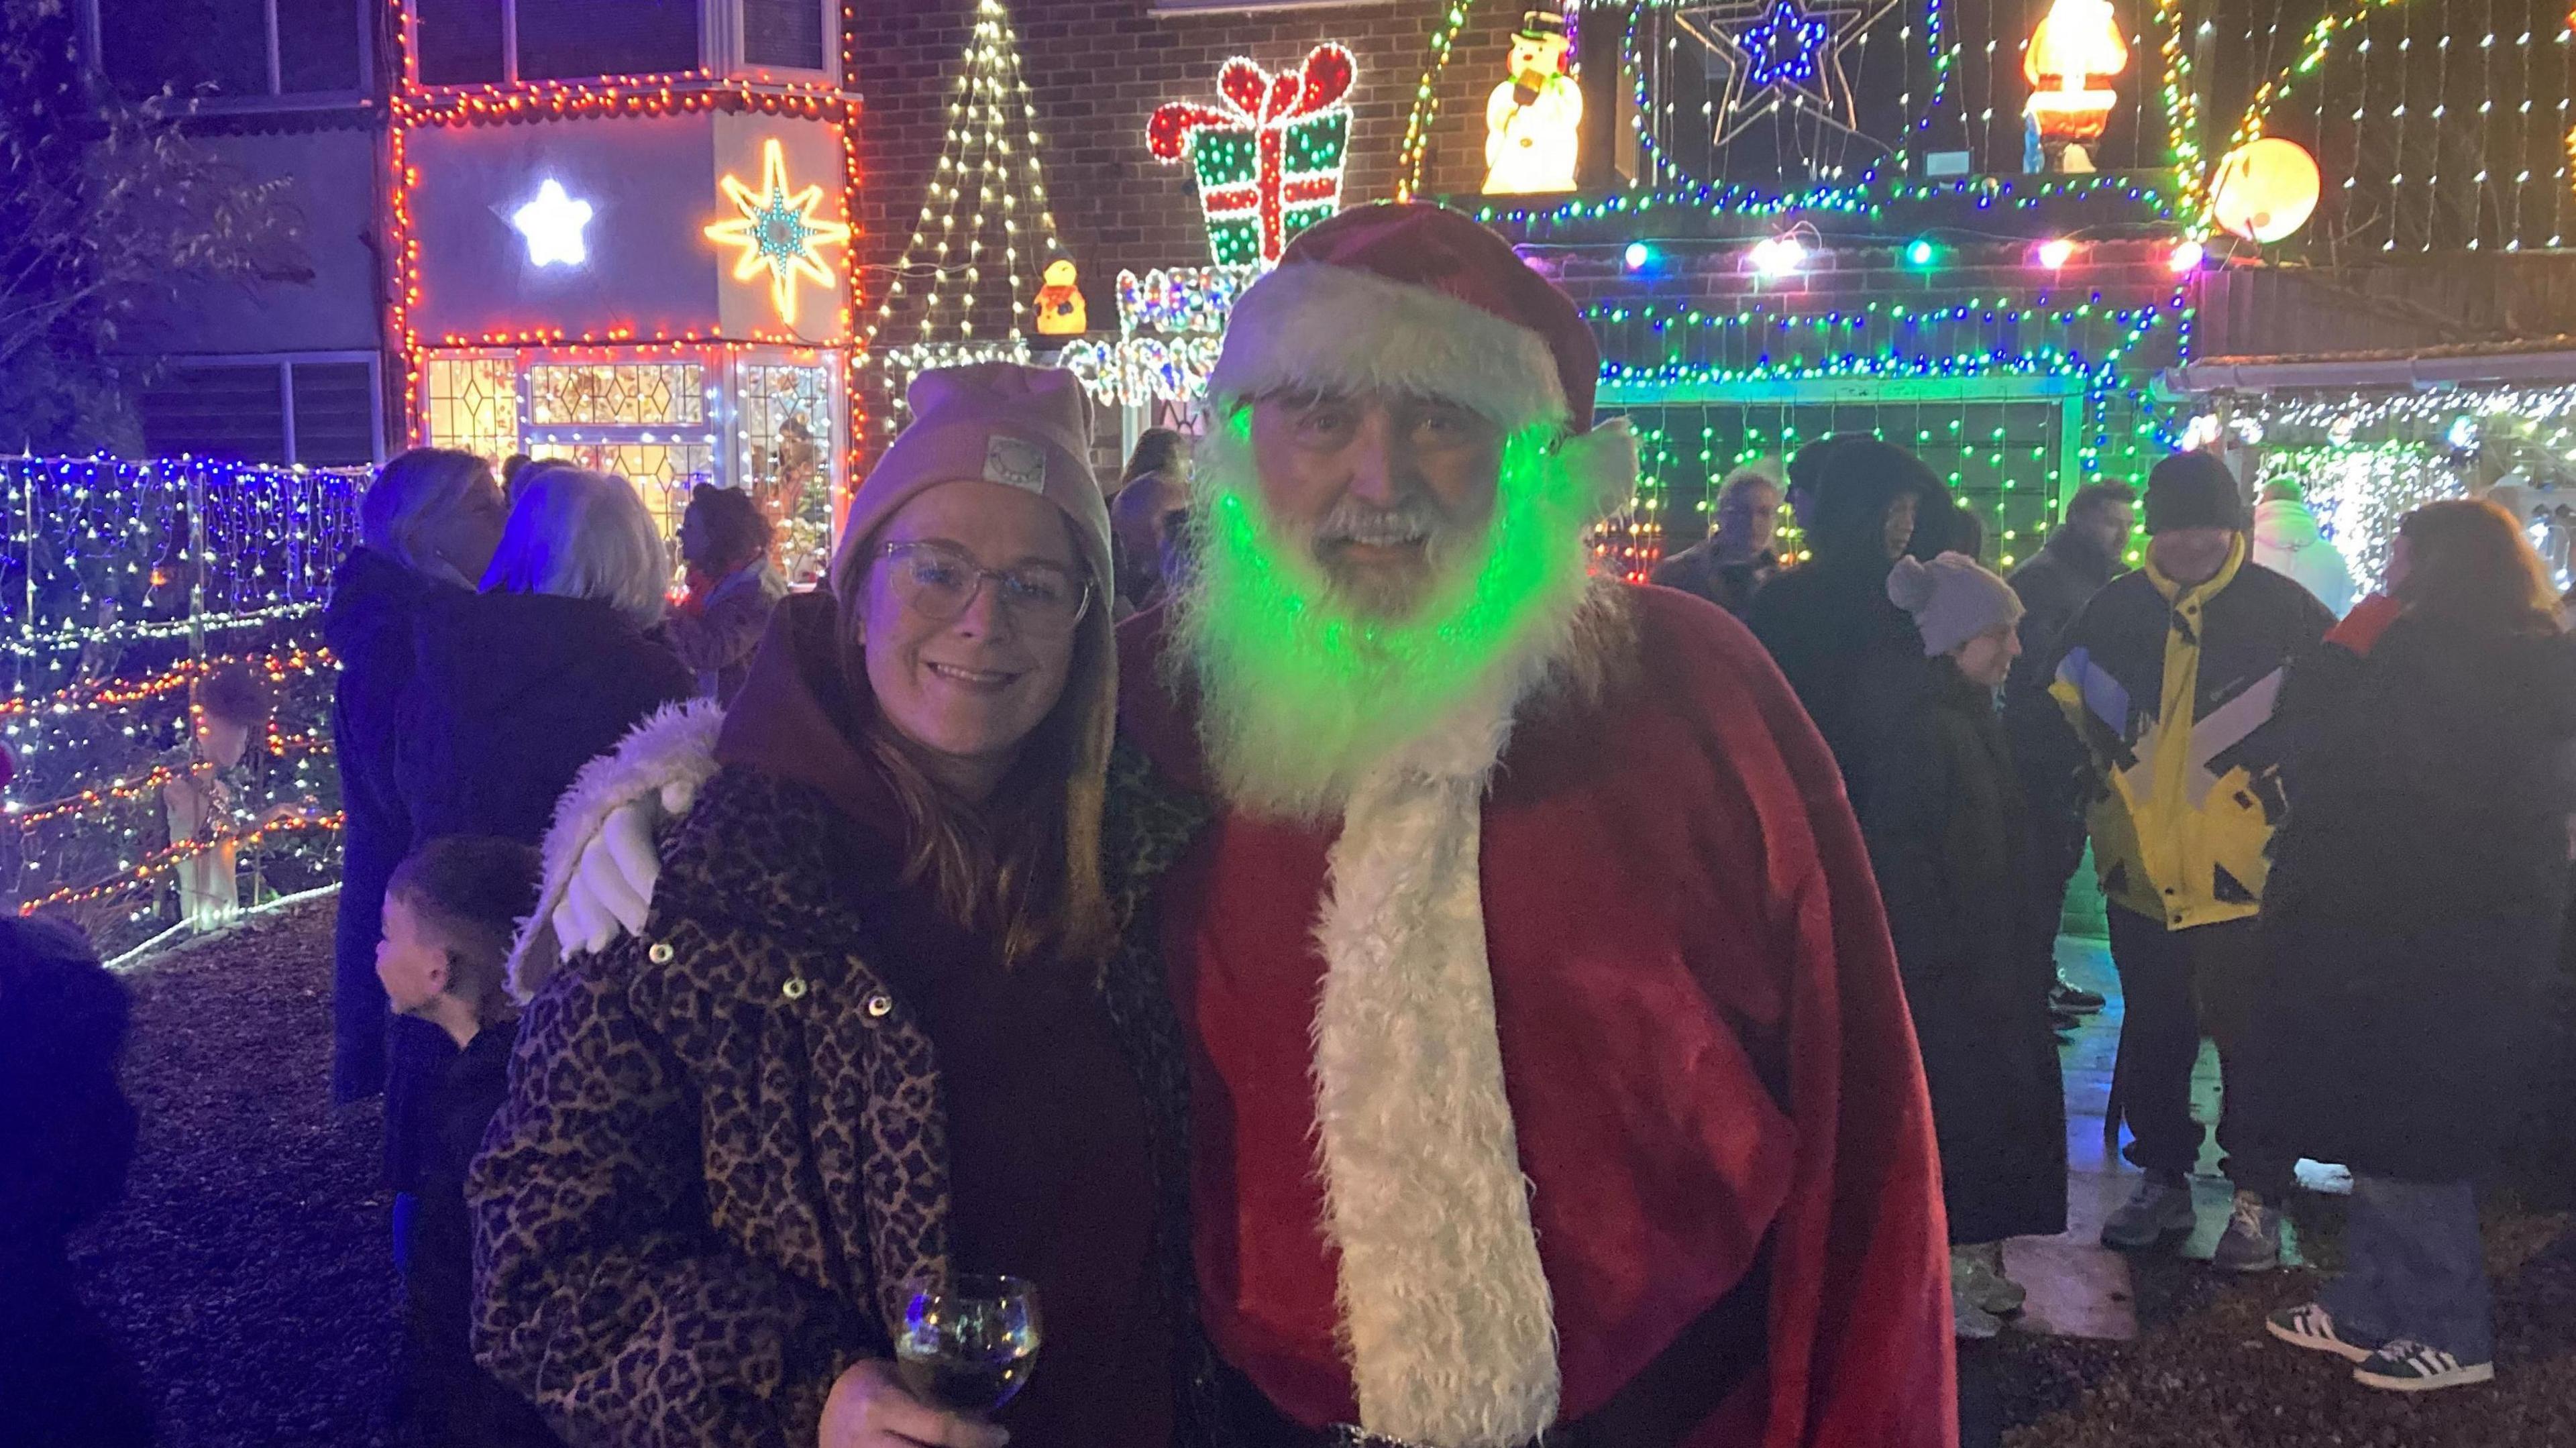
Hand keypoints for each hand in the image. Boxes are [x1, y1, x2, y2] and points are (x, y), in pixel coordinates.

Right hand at [551, 776, 697, 956]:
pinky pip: (560, 910)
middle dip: (619, 901)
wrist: (674, 821)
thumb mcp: (693, 796)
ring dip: (590, 921)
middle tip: (643, 932)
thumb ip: (685, 793)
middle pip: (596, 865)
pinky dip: (567, 933)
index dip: (638, 866)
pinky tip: (573, 956)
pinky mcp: (571, 890)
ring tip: (604, 949)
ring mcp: (579, 862)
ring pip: (574, 889)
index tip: (659, 898)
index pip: (623, 833)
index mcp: (629, 807)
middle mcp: (596, 832)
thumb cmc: (689, 818)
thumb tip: (678, 796)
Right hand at [818, 1360, 1006, 1447]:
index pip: (940, 1428)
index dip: (976, 1435)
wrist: (825, 1411)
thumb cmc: (868, 1385)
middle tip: (989, 1443)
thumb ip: (932, 1397)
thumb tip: (982, 1417)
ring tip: (970, 1444)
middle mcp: (869, 1441)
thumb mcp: (896, 1380)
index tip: (1002, 1434)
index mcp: (880, 1405)